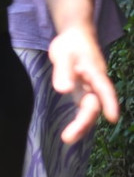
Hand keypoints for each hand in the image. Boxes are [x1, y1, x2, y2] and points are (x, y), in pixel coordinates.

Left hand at [49, 26, 120, 142]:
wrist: (75, 37)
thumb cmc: (70, 45)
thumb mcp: (63, 55)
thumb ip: (63, 72)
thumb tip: (64, 90)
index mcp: (95, 73)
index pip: (104, 89)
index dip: (109, 103)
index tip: (113, 118)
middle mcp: (96, 84)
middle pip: (93, 105)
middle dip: (83, 123)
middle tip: (68, 138)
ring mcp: (91, 89)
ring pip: (89, 110)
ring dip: (81, 125)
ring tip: (68, 139)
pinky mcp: (84, 92)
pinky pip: (84, 108)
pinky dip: (80, 120)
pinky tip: (73, 132)